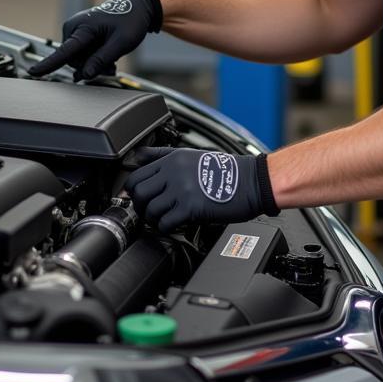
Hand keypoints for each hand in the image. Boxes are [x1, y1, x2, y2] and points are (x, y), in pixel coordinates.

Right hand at [28, 0, 162, 81]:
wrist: (136, 8)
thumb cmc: (130, 21)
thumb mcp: (121, 43)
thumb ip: (101, 59)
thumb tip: (85, 75)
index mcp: (84, 27)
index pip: (64, 51)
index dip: (49, 64)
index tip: (34, 72)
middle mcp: (74, 27)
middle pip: (74, 60)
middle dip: (90, 67)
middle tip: (110, 66)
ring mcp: (75, 30)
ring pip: (77, 59)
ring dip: (93, 63)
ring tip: (111, 61)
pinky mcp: (78, 34)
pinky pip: (80, 54)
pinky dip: (92, 58)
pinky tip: (105, 57)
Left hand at [123, 146, 278, 232]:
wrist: (251, 181)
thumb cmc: (225, 170)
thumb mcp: (191, 154)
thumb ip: (162, 155)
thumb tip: (139, 156)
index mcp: (171, 159)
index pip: (136, 176)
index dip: (131, 191)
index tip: (134, 199)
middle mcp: (173, 173)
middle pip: (138, 193)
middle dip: (139, 206)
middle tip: (147, 212)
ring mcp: (181, 190)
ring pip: (150, 210)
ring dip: (153, 219)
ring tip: (161, 220)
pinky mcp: (191, 208)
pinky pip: (165, 222)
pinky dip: (165, 228)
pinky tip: (173, 226)